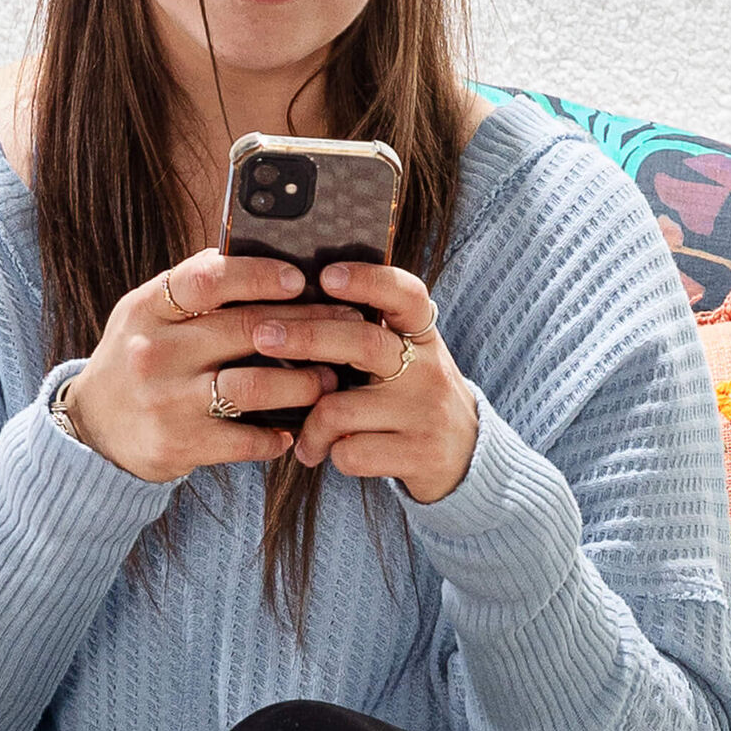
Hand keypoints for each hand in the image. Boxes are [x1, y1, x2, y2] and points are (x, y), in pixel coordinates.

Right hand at [64, 248, 359, 481]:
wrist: (92, 427)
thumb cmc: (140, 356)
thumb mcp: (150, 313)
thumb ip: (197, 287)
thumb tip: (269, 254)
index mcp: (148, 307)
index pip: (208, 278)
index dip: (260, 275)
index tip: (301, 278)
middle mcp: (154, 350)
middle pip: (245, 330)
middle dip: (306, 327)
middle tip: (347, 325)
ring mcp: (166, 400)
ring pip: (254, 385)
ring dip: (303, 382)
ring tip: (329, 378)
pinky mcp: (178, 445)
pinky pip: (246, 439)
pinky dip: (278, 434)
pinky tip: (296, 428)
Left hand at [256, 262, 477, 504]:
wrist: (467, 456)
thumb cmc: (413, 395)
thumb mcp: (406, 355)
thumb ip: (367, 332)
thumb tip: (291, 304)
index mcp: (422, 334)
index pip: (404, 293)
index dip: (367, 279)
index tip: (326, 275)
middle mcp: (429, 368)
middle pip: (364, 343)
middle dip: (306, 337)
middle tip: (262, 336)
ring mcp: (427, 413)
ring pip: (343, 409)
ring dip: (310, 424)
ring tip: (302, 437)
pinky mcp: (420, 455)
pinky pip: (351, 452)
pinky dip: (329, 454)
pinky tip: (328, 455)